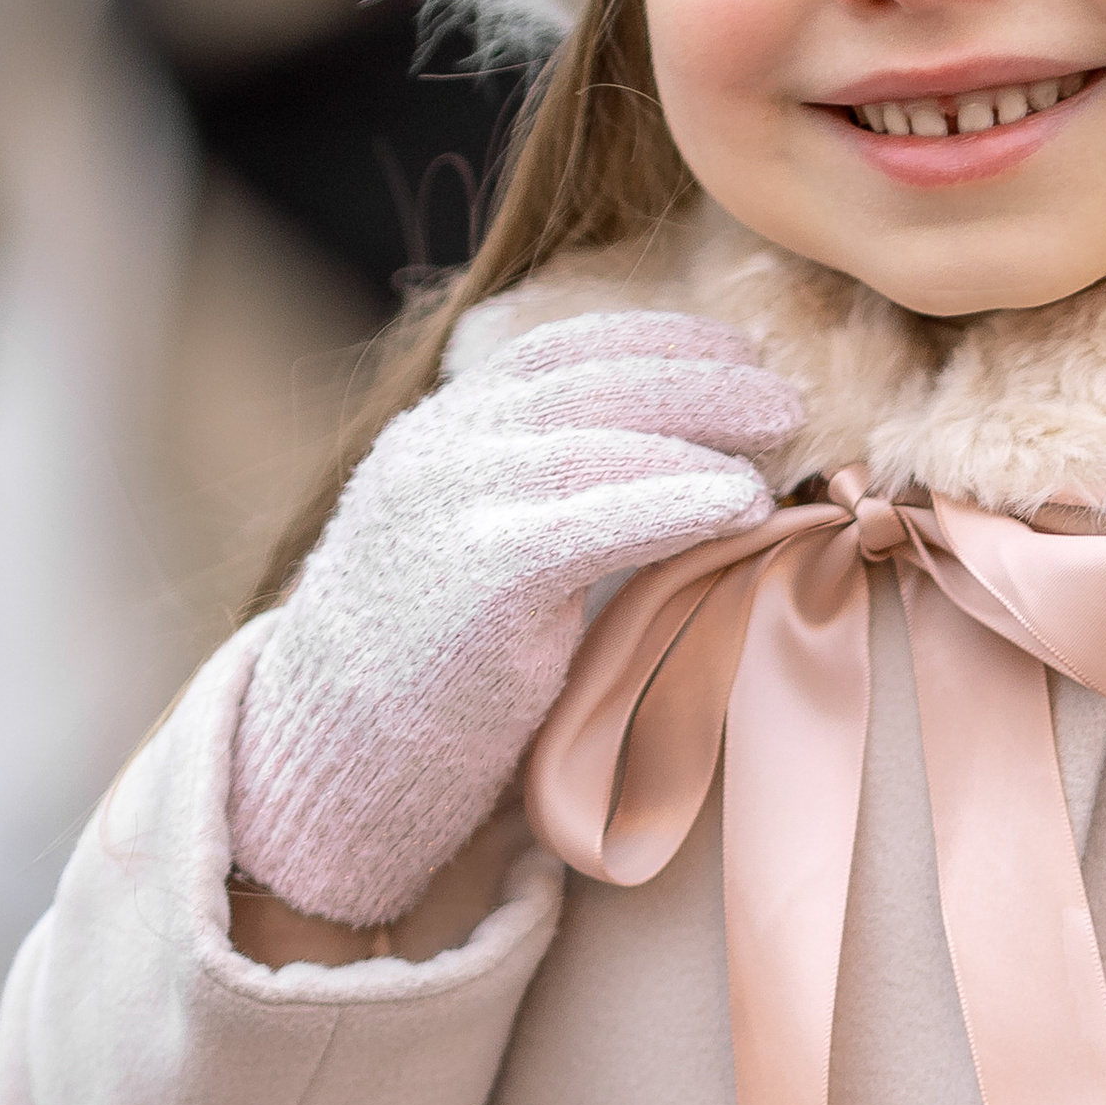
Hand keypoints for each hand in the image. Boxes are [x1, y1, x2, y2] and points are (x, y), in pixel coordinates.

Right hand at [229, 310, 798, 926]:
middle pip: (588, 382)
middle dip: (698, 379)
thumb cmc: (420, 675)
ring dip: (702, 435)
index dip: (658, 342)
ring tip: (777, 449)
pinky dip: (674, 503)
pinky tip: (737, 506)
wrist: (322, 762)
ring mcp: (448, 508)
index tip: (738, 351)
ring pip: (594, 442)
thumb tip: (680, 474)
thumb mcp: (475, 553)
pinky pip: (589, 522)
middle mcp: (437, 452)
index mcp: (436, 435)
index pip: (558, 352)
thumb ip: (545, 502)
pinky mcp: (475, 580)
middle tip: (783, 401)